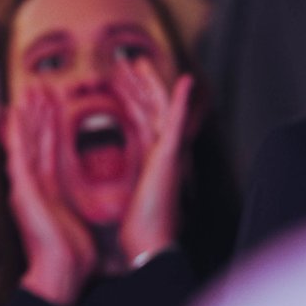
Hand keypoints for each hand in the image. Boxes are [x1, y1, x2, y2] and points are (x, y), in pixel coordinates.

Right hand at [6, 87, 95, 305]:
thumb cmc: (72, 253)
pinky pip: (19, 154)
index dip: (49, 127)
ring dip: (26, 116)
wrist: (61, 271)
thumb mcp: (78, 219)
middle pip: (34, 142)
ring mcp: (24, 186)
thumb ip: (77, 201)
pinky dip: (16, 133)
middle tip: (37, 88)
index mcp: (46, 191)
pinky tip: (15, 115)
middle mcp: (32, 186)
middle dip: (36, 114)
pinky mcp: (23, 189)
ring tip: (28, 91)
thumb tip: (89, 195)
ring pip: (26, 143)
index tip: (51, 105)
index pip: (48, 151)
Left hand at [113, 62, 192, 266]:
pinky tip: (186, 81)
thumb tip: (124, 181)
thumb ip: (128, 181)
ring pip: (160, 108)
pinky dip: (182, 101)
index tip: (119, 81)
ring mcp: (169, 152)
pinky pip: (178, 122)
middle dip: (138, 85)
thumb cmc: (138, 229)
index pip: (141, 121)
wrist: (148, 243)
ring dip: (151, 83)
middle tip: (126, 62)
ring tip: (138, 61)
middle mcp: (161, 153)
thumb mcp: (128, 197)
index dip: (132, 99)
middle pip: (150, 109)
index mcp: (150, 160)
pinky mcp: (171, 155)